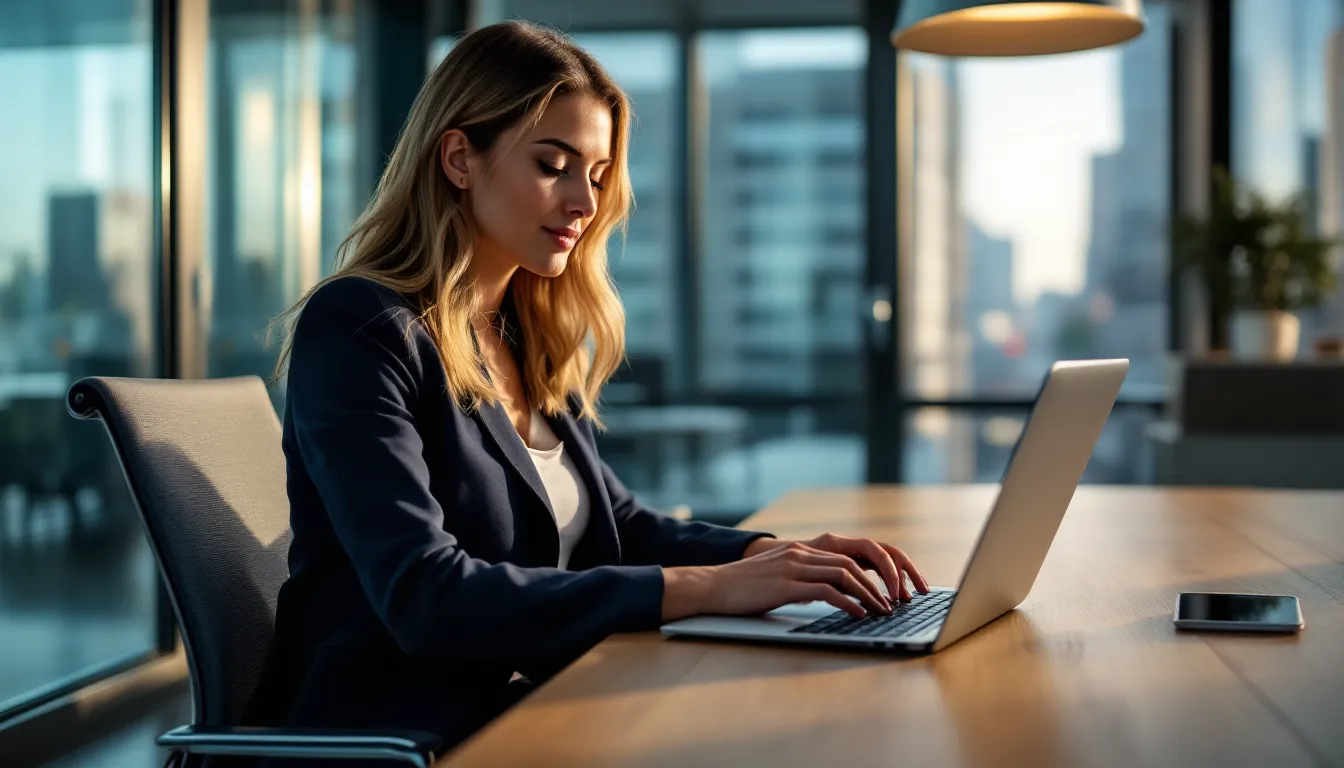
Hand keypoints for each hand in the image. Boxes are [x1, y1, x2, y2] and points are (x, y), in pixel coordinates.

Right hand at [742, 533, 928, 601]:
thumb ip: (803, 579)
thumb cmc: (743, 588)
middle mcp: (801, 553)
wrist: (712, 586)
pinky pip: (827, 591)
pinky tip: (858, 615)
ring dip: (869, 594)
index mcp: (801, 550)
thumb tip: (831, 594)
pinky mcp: (786, 584)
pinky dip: (848, 603)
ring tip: (882, 611)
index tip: (887, 590)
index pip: (847, 556)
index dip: (872, 572)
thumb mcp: (778, 577)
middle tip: (894, 603)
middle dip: (878, 583)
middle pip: (852, 563)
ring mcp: (794, 567)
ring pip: (844, 574)